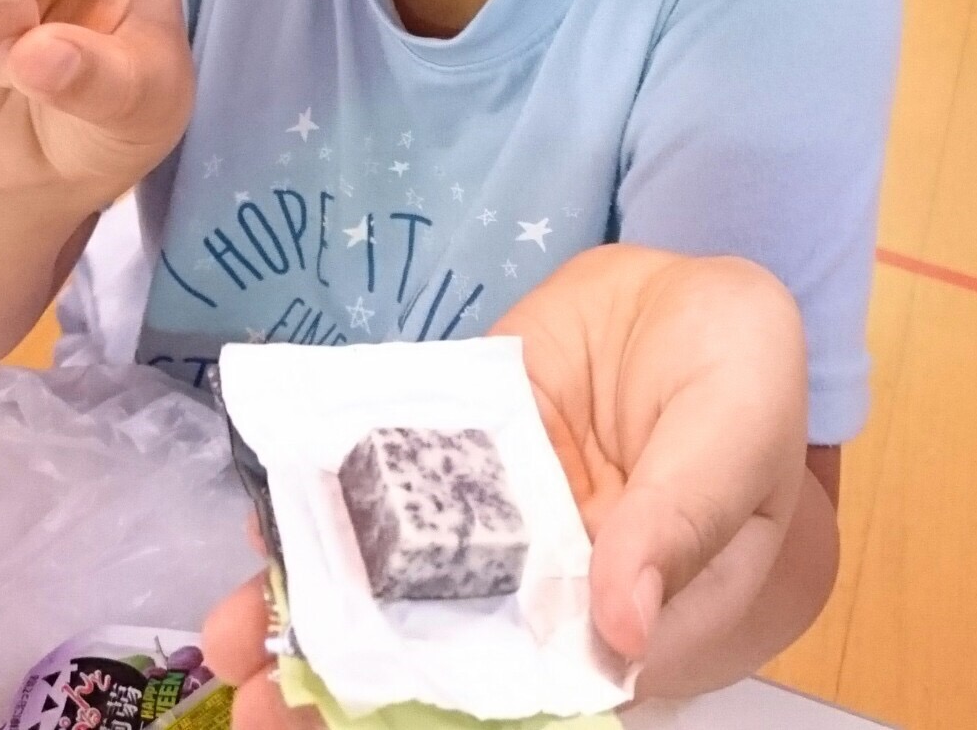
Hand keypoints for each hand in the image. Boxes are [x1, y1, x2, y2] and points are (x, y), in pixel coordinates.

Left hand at [202, 248, 814, 725]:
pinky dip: (325, 520)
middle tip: (263, 707)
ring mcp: (496, 526)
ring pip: (405, 589)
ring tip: (233, 640)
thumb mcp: (733, 428)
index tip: (368, 720)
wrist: (692, 289)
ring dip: (319, 619)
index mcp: (638, 617)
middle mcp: (552, 590)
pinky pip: (389, 496)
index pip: (546, 691)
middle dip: (358, 689)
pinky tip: (261, 538)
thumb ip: (684, 518)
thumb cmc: (744, 371)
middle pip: (456, 662)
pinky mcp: (456, 460)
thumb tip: (625, 631)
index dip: (460, 716)